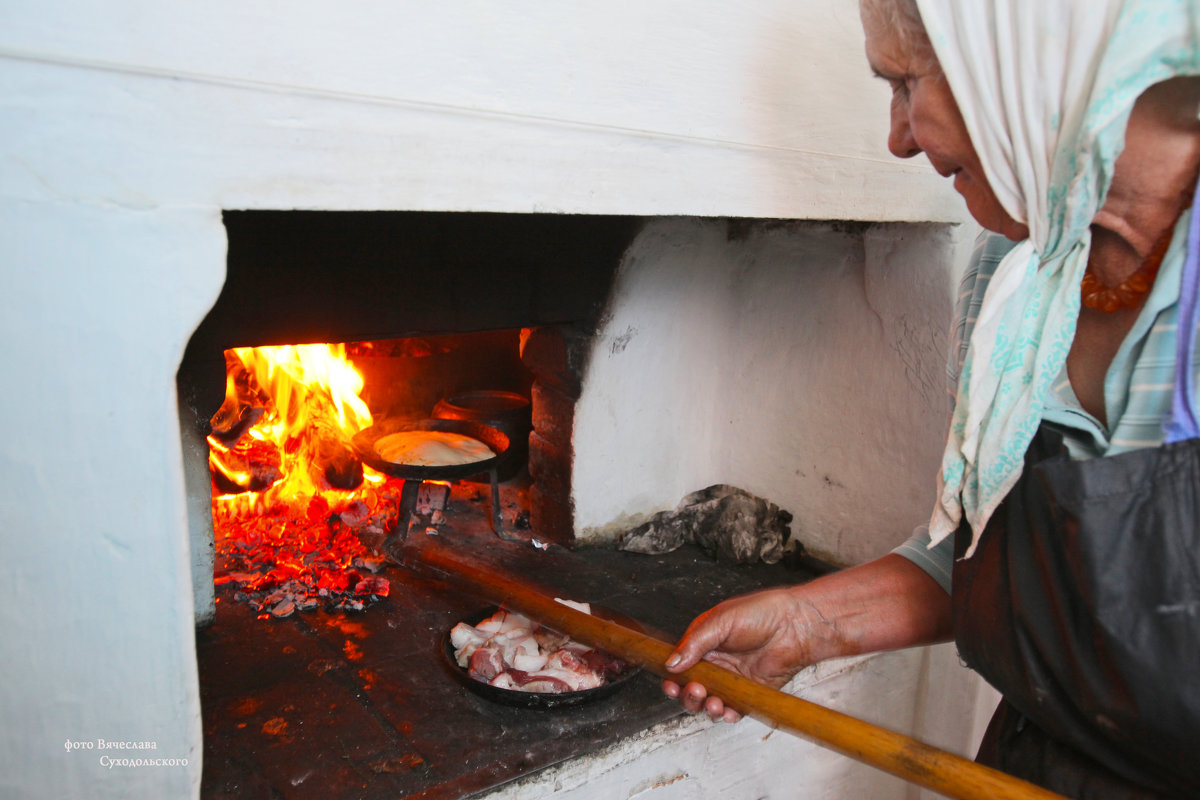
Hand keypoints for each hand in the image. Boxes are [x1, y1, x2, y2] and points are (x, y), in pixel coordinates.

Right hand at [661, 586, 826, 721]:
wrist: (795, 625)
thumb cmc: (762, 613)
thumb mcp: (720, 621)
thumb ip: (695, 643)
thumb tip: (672, 663)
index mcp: (704, 644)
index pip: (680, 666)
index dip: (672, 678)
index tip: (670, 684)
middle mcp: (716, 663)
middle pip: (691, 689)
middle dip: (688, 695)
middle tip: (696, 691)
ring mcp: (732, 679)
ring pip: (709, 702)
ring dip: (706, 707)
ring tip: (713, 701)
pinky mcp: (749, 692)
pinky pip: (733, 709)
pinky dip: (727, 715)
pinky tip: (726, 711)